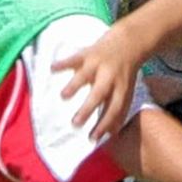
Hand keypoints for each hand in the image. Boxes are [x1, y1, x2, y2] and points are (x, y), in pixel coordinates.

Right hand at [52, 19, 140, 140]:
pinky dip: (63, 62)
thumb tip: (111, 134)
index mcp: (121, 90)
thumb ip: (119, 111)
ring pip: (86, 75)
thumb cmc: (125, 74)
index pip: (113, 110)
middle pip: (99, 95)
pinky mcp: (89, 52)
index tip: (92, 138)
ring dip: (74, 85)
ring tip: (63, 97)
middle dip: (87, 109)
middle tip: (75, 123)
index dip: (104, 124)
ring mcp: (100, 64)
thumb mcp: (127, 92)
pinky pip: (75, 57)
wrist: (129, 43)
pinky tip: (52, 68)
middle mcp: (111, 78)